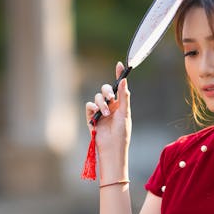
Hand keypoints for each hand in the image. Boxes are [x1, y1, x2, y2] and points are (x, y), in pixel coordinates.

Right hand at [84, 62, 131, 177]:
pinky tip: (96, 114)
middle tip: (111, 97)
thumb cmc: (122, 133)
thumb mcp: (124, 113)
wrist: (112, 148)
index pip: (119, 87)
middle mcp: (110, 106)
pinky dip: (92, 108)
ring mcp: (100, 112)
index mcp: (120, 104)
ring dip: (101, 103)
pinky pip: (89, 106)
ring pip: (97, 98)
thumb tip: (124, 80)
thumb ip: (123, 97)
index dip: (119, 75)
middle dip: (107, 91)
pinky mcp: (91, 118)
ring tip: (105, 113)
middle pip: (105, 89)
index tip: (120, 64)